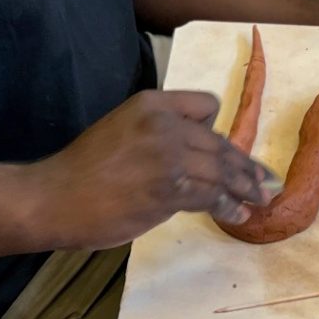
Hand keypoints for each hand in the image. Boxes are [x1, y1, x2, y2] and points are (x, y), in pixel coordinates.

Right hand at [31, 91, 281, 248]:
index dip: (217, 132)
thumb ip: (156, 134)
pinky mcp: (172, 188)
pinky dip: (230, 206)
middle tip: (263, 180)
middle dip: (244, 165)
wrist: (54, 198)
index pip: (206, 106)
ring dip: (245, 187)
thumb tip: (192, 156)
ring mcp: (169, 155)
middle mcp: (165, 123)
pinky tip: (237, 214)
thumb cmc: (82, 171)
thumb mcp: (120, 129)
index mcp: (151, 103)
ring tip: (259, 198)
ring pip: (222, 168)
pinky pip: (214, 195)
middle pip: (220, 142)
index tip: (227, 151)